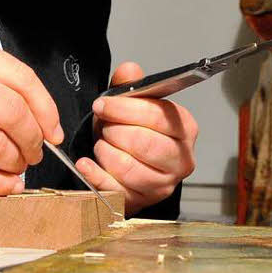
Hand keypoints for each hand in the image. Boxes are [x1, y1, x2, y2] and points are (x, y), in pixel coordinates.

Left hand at [75, 62, 197, 215]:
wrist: (130, 164)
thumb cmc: (135, 131)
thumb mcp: (133, 104)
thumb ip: (130, 85)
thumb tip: (129, 70)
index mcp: (185, 128)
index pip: (158, 116)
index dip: (126, 108)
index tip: (103, 104)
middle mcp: (182, 159)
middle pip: (145, 143)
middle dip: (115, 131)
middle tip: (104, 126)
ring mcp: (163, 184)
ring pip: (129, 168)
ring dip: (106, 152)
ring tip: (101, 144)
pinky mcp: (142, 202)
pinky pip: (114, 190)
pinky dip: (95, 175)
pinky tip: (86, 164)